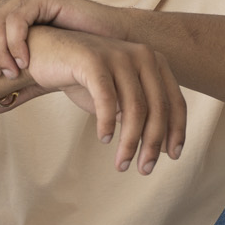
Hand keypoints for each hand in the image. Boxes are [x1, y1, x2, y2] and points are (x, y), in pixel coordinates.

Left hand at [0, 0, 121, 86]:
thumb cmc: (73, 61)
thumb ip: (7, 93)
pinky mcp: (43, 0)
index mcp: (2, 21)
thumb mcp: (32, 79)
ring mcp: (26, 1)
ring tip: (11, 72)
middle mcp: (10, 7)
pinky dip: (16, 42)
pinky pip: (18, 18)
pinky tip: (24, 61)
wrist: (108, 44)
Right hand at [22, 27, 185, 173]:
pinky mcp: (92, 59)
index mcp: (155, 62)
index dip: (177, 131)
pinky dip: (107, 122)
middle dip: (152, 143)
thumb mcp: (119, 100)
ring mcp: (118, 54)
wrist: (47, 55)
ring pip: (135, 107)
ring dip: (130, 141)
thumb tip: (164, 148)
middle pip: (157, 107)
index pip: (175, 101)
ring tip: (122, 164)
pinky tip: (104, 139)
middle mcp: (142, 55)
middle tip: (144, 169)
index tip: (174, 157)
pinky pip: (107, 98)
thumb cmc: (86, 80)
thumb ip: (141, 117)